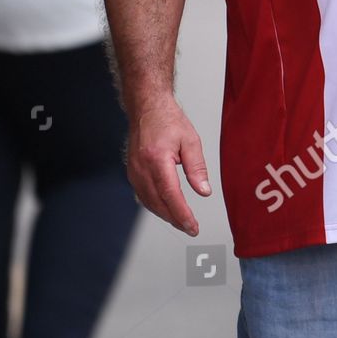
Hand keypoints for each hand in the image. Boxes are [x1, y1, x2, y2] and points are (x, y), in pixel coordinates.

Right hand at [126, 98, 211, 236]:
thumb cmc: (168, 121)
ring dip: (165, 215)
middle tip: (191, 228)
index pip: (170, 194)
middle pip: (158, 203)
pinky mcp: (132, 173)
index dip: (181, 214)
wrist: (147, 109)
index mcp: (157, 159)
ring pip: (149, 202)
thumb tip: (204, 191)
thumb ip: (197, 167)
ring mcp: (134, 172)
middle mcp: (142, 169)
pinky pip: (143, 196)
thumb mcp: (190, 140)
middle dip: (175, 219)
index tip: (192, 226)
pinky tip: (167, 209)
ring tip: (182, 222)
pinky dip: (156, 206)